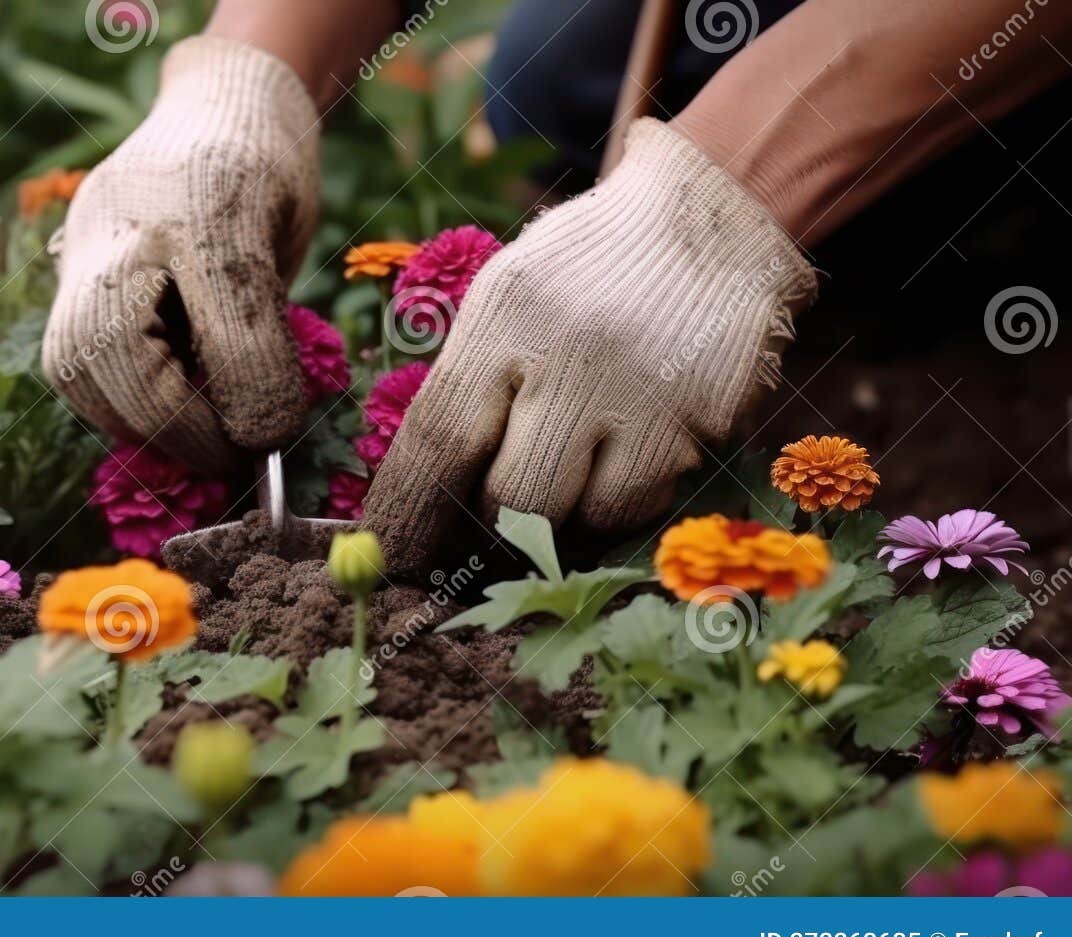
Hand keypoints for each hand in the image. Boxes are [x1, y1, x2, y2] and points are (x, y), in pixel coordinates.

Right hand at [43, 37, 320, 470]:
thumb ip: (252, 347)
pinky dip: (137, 394)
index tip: (257, 451)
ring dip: (146, 419)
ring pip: (88, 382)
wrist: (220, 106)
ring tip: (209, 419)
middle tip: (235, 451)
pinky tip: (183, 390)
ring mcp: (76, 270)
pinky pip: (91, 365)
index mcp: (135, 246)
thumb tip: (257, 440)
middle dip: (169, 432)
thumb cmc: (254, 169)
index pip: (142, 375)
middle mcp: (90, 262)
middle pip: (101, 385)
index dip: (200, 430)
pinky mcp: (78, 287)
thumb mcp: (263, 254)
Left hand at [364, 120, 817, 571]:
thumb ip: (467, 385)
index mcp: (507, 313)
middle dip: (493, 527)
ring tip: (572, 469)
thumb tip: (421, 500)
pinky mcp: (709, 416)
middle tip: (491, 522)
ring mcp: (649, 389)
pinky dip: (624, 498)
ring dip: (567, 517)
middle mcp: (576, 352)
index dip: (409, 512)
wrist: (710, 212)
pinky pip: (648, 501)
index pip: (438, 438)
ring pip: (587, 517)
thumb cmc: (584, 269)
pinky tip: (628, 452)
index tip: (392, 556)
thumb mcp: (507, 297)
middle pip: (512, 500)